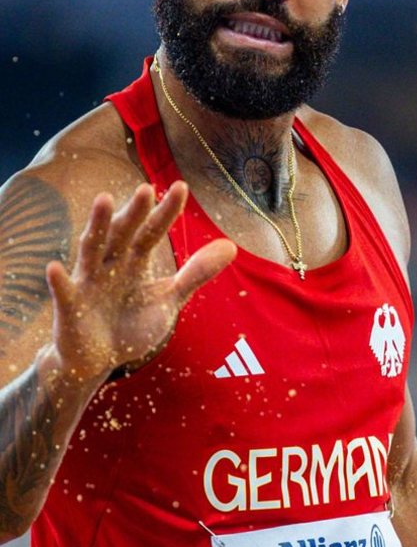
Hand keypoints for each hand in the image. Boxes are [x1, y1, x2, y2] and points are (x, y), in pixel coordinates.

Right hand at [46, 182, 235, 382]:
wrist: (99, 359)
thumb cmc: (132, 324)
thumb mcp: (169, 299)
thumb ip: (196, 273)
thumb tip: (231, 246)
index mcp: (135, 261)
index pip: (153, 232)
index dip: (166, 212)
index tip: (181, 187)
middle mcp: (110, 264)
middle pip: (123, 233)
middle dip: (135, 212)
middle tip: (147, 188)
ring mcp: (88, 283)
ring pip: (91, 250)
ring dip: (97, 226)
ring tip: (103, 199)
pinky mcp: (70, 307)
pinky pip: (63, 293)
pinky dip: (58, 281)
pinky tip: (54, 267)